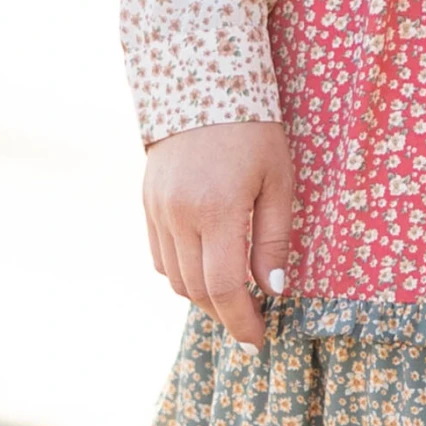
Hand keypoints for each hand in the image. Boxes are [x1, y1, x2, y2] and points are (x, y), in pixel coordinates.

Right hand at [143, 120, 292, 350]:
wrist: (200, 84)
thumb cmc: (253, 131)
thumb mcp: (278, 181)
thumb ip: (273, 239)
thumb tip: (271, 290)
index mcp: (217, 210)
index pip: (225, 287)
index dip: (242, 321)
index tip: (259, 341)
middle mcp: (179, 216)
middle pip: (197, 290)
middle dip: (225, 314)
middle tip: (252, 325)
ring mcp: (157, 211)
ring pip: (175, 278)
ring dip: (204, 296)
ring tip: (234, 298)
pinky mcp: (147, 205)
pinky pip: (161, 257)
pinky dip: (183, 272)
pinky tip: (208, 268)